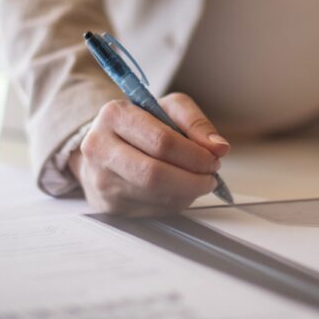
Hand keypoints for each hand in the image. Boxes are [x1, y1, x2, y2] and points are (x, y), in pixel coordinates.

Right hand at [69, 93, 229, 215]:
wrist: (105, 147)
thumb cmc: (140, 125)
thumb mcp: (168, 108)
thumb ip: (196, 122)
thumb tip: (218, 146)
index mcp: (115, 116)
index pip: (161, 141)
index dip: (194, 155)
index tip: (213, 158)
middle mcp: (100, 149)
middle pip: (155, 174)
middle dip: (193, 179)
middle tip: (210, 176)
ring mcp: (101, 180)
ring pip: (155, 196)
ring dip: (187, 192)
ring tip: (198, 181)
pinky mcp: (108, 206)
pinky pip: (151, 210)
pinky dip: (174, 202)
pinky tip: (178, 190)